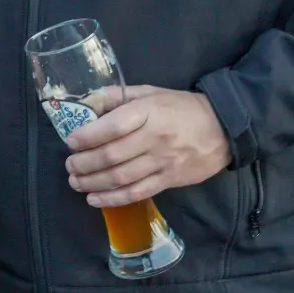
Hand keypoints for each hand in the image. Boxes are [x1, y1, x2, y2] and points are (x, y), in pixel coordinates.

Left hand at [64, 85, 231, 207]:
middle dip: (84, 163)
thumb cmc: (179, 107)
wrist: (224, 128)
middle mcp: (155, 139)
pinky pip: (138, 193)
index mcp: (149, 112)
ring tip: (75, 182)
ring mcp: (164, 162)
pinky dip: (113, 199)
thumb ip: (114, 97)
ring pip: (122, 178)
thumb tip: (83, 104)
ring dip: (93, 183)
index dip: (88, 136)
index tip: (71, 141)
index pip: (113, 127)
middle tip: (70, 165)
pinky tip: (94, 199)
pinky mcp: (170, 180)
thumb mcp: (148, 93)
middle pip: (113, 156)